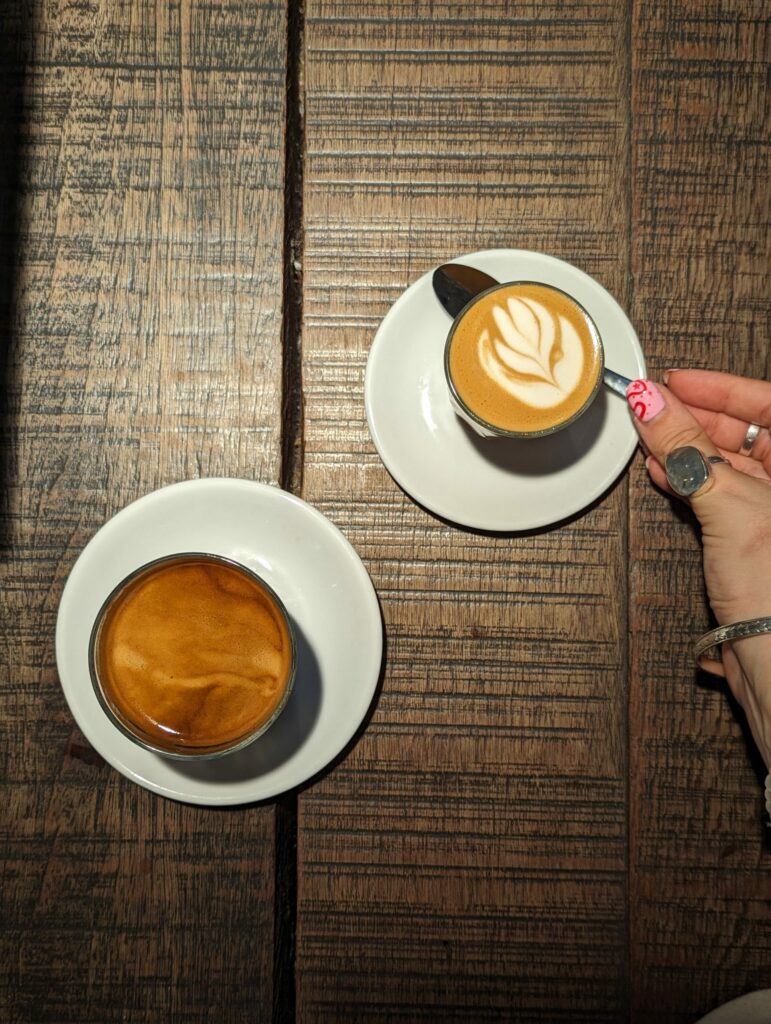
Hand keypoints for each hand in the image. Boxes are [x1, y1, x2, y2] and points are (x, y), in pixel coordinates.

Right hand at [626, 370, 770, 766]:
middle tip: (652, 407)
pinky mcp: (753, 539)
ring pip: (728, 463)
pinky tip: (664, 472)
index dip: (719, 388)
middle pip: (747, 432)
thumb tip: (654, 406)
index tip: (675, 380)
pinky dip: (689, 480)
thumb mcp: (728, 502)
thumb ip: (686, 448)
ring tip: (650, 438)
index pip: (768, 404)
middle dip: (695, 418)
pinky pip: (718, 493)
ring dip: (687, 449)